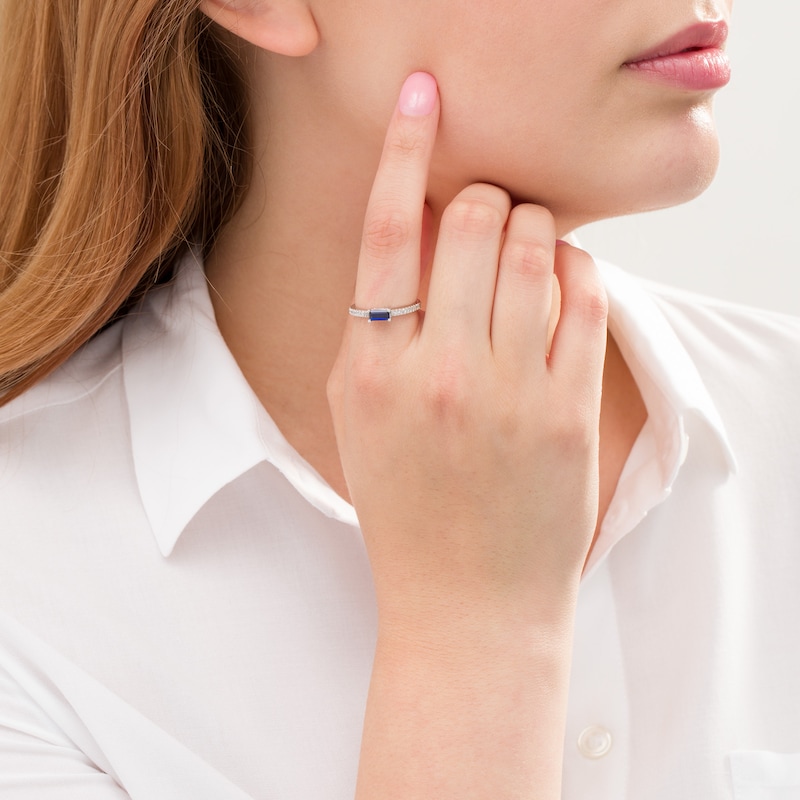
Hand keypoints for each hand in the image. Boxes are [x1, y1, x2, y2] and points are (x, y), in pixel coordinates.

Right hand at [327, 72, 607, 632]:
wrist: (465, 600)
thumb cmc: (404, 508)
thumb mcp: (356, 418)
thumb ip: (373, 330)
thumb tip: (409, 239)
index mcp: (368, 371)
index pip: (386, 232)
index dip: (405, 151)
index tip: (424, 98)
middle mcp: (436, 372)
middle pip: (470, 219)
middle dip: (483, 199)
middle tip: (485, 217)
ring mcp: (508, 391)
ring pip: (533, 244)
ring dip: (532, 226)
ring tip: (524, 250)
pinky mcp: (568, 409)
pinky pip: (585, 295)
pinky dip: (577, 268)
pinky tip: (563, 280)